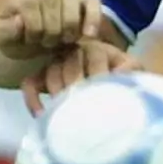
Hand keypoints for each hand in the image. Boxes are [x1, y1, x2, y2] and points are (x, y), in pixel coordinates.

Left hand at [0, 0, 102, 59]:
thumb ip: (6, 32)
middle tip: (47, 43)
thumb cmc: (17, 40)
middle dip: (51, 27)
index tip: (31, 40)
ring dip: (69, 23)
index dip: (33, 25)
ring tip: (64, 40)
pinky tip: (88, 35)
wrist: (31, 43)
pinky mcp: (83, 4)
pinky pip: (93, 1)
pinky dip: (93, 17)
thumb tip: (19, 22)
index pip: (29, 1)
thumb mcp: (5, 41)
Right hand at [20, 40, 138, 114]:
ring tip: (67, 115)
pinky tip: (42, 116)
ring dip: (58, 95)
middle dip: (76, 88)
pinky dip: (32, 99)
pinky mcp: (42, 77)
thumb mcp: (132, 70)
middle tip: (83, 110)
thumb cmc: (122, 76)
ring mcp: (55, 63)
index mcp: (97, 48)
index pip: (95, 56)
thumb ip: (131, 69)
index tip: (103, 95)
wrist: (112, 80)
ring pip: (51, 74)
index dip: (99, 75)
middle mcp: (73, 52)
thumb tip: (119, 73)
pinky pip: (30, 84)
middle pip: (69, 66)